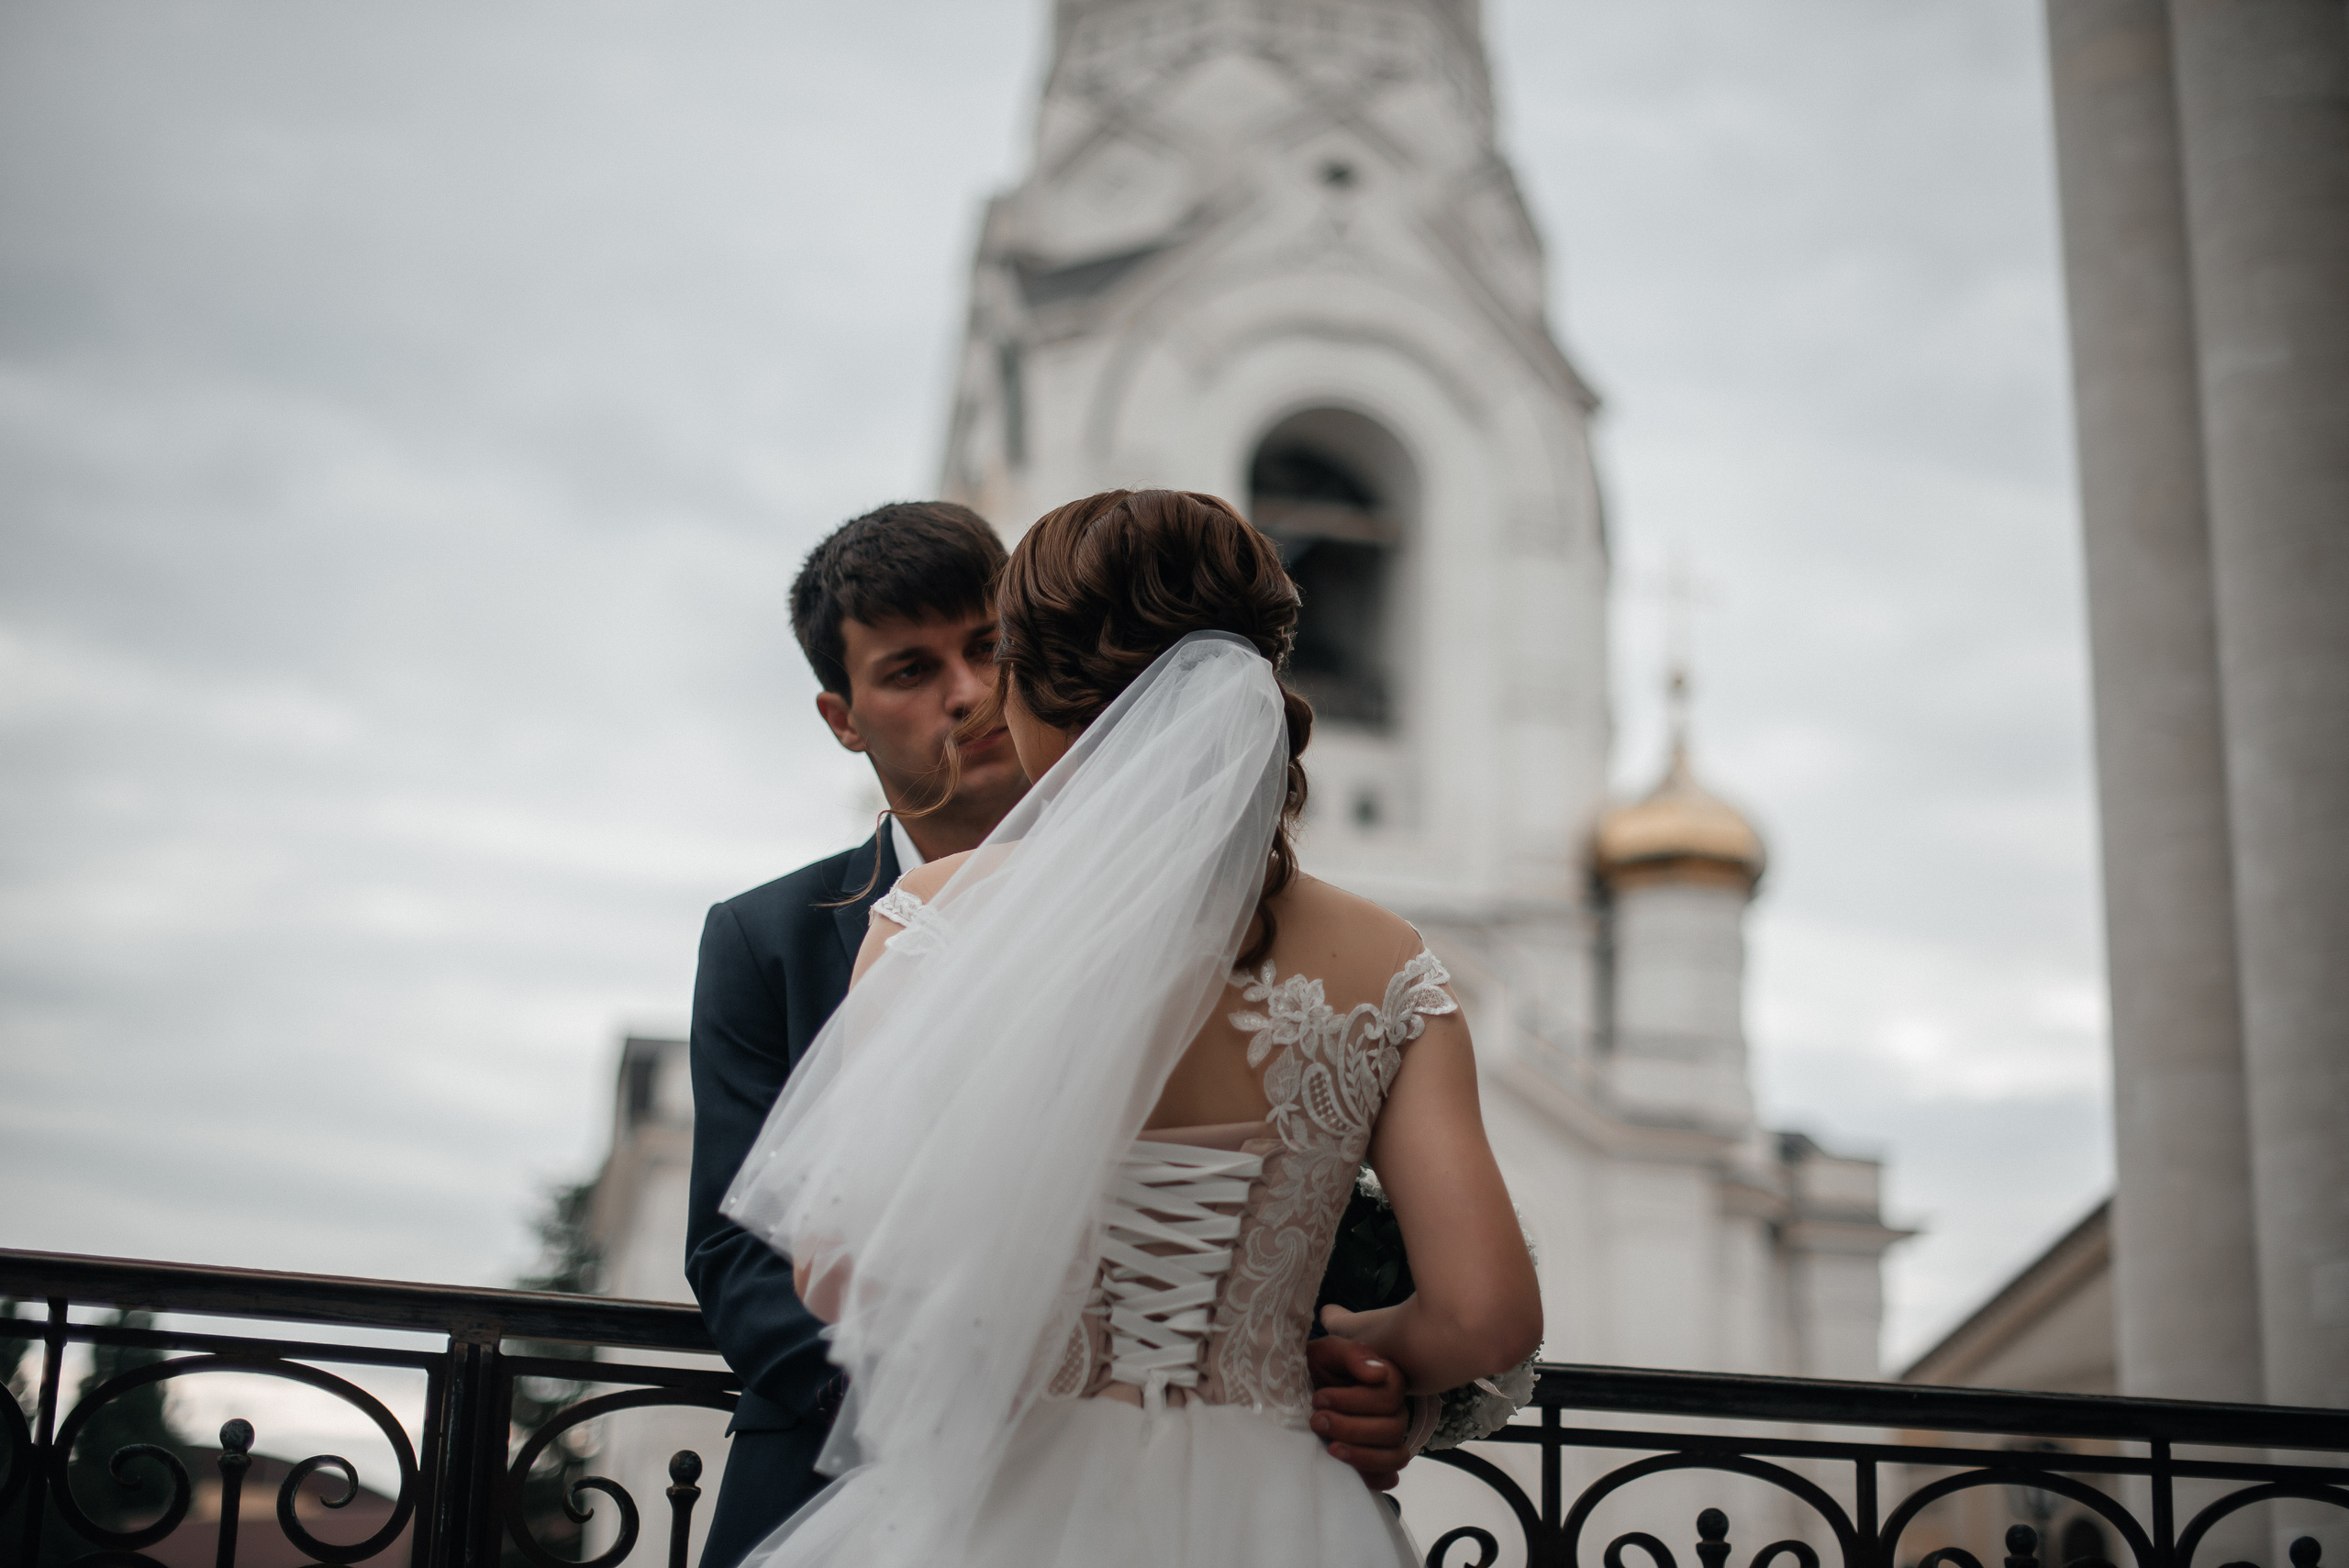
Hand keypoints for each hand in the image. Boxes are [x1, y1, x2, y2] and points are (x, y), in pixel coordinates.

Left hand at [1305, 1332, 1410, 1490]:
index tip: (1318, 1398)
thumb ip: (1354, 1355)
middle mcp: (1397, 1412)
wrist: (1302, 1389)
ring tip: (1330, 1448)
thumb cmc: (1319, 1367)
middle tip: (1316, 1421)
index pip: (1388, 1398)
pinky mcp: (1379, 1462)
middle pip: (1391, 1429)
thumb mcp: (1329, 1352)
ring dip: (1361, 1455)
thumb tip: (1378, 1374)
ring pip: (1395, 1456)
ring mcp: (1390, 1440)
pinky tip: (1347, 1471)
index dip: (1351, 1401)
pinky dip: (1372, 1478)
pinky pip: (1389, 1478)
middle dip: (1350, 1427)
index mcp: (1391, 1382)